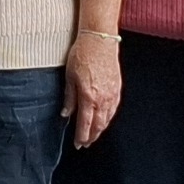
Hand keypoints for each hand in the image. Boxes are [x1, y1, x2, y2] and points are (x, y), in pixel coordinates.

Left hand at [62, 29, 122, 149]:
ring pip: (107, 119)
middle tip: (85, 143)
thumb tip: (66, 114)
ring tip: (93, 135)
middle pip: (98, 125)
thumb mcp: (69, 76)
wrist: (100, 39)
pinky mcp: (117, 88)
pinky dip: (108, 118)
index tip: (78, 144)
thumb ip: (69, 97)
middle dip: (91, 136)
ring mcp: (112, 94)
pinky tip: (104, 120)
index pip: (85, 124)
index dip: (81, 137)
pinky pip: (114, 109)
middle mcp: (102, 98)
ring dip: (100, 129)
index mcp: (88, 97)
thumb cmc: (83, 54)